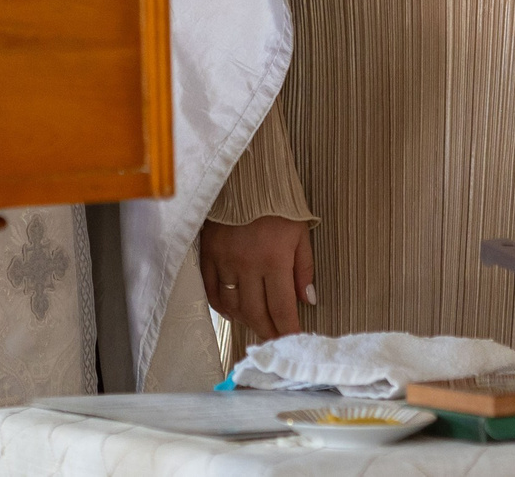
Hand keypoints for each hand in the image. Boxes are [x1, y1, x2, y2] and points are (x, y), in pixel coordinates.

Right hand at [200, 214, 314, 339]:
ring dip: (245, 320)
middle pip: (256, 313)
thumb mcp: (300, 232)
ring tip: (256, 323)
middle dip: (268, 331)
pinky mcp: (207, 253)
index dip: (288, 330)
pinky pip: (210, 290)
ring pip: (232, 305)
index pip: (282, 308)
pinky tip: (231, 310)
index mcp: (274, 258)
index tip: (293, 339)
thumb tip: (307, 300)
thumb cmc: (277, 204)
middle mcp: (247, 264)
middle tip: (275, 338)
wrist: (245, 175)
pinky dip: (221, 306)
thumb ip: (304, 268)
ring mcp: (224, 259)